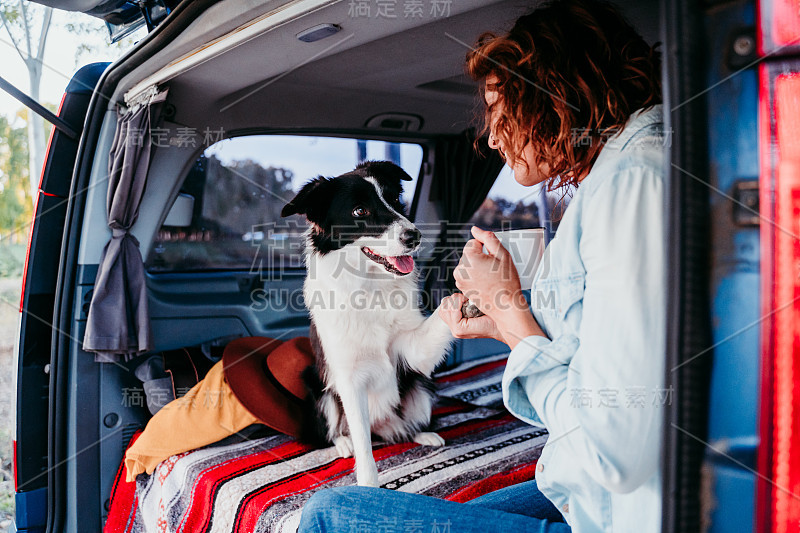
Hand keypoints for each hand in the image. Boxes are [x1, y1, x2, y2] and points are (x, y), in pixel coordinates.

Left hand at [452, 227, 546, 348]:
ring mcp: (459, 279)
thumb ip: (488, 238)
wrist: (506, 306)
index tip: (494, 260)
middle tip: (494, 270)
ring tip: (490, 278)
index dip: (486, 249)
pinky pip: (467, 274)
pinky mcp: (461, 287)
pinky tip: (485, 283)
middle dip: (480, 258)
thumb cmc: (507, 282)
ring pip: (468, 264)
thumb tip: (475, 229)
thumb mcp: (503, 255)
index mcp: (469, 258)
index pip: (473, 242)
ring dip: (477, 267)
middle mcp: (460, 269)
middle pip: (469, 253)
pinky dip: (474, 276)